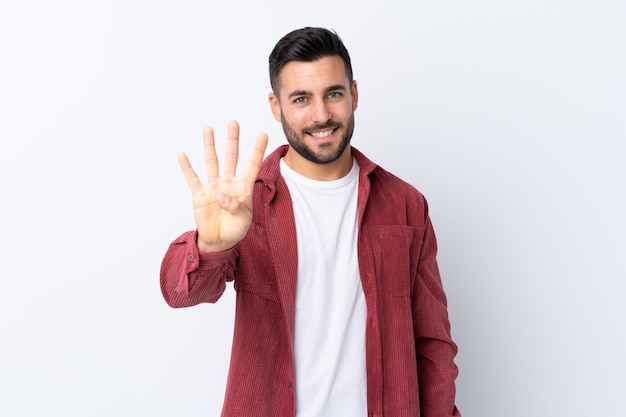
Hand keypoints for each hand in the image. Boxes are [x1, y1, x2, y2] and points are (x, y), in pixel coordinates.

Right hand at [178, 120, 268, 251]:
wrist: (218, 241)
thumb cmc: (235, 229)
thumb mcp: (243, 220)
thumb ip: (236, 207)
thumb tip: (220, 195)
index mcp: (243, 188)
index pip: (252, 166)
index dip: (257, 150)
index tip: (263, 134)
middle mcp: (228, 183)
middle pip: (231, 157)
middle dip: (232, 140)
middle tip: (233, 122)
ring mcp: (213, 187)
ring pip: (212, 162)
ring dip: (210, 146)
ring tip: (208, 129)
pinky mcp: (199, 195)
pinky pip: (192, 178)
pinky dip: (187, 167)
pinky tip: (182, 155)